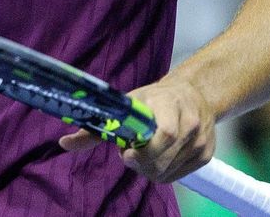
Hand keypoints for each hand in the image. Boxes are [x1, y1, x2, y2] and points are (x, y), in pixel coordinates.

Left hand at [58, 79, 216, 183]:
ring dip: (148, 168)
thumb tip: (63, 144)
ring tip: (143, 150)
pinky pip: (177, 176)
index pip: (163, 134)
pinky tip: (157, 156)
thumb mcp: (127, 104)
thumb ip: (96, 127)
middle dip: (139, 162)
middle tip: (128, 153)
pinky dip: (162, 171)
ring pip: (167, 172)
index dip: (143, 150)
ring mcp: (201, 141)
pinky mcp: (206, 155)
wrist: (193, 94)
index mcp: (169, 105)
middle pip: (162, 159)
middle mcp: (190, 123)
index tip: (125, 153)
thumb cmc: (153, 99)